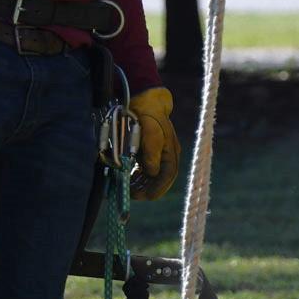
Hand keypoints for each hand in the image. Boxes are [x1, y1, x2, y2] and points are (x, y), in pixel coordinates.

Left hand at [129, 86, 179, 200]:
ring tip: (128, 188)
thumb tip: (151, 173)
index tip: (145, 197)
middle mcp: (165, 156)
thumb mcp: (151, 134)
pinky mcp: (147, 151)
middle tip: (131, 195)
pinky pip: (143, 169)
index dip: (157, 189)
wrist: (145, 101)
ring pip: (150, 176)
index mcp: (171, 153)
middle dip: (146, 189)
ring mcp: (157, 154)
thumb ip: (151, 155)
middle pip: (158, 179)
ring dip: (140, 184)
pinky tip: (127, 178)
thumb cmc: (149, 116)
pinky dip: (136, 175)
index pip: (167, 177)